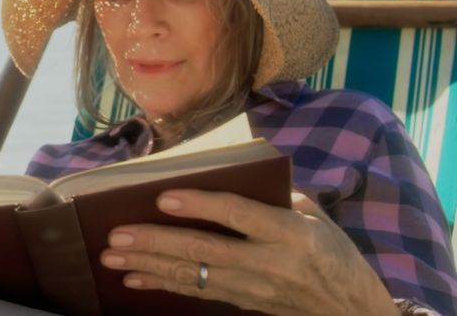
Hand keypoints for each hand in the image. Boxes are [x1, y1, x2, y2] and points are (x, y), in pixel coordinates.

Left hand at [99, 190, 399, 315]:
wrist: (352, 312)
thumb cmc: (331, 253)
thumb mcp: (314, 217)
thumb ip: (275, 193)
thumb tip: (229, 165)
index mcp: (291, 232)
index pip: (239, 214)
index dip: (200, 205)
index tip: (163, 196)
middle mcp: (269, 262)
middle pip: (204, 250)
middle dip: (156, 242)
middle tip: (117, 234)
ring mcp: (254, 287)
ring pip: (192, 275)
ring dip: (149, 264)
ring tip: (112, 255)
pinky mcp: (243, 302)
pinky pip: (196, 293)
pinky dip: (162, 284)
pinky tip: (133, 278)